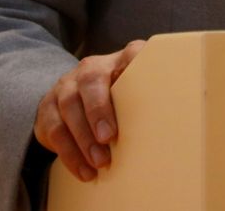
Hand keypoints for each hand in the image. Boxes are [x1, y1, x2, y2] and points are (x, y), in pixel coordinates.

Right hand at [33, 39, 145, 181]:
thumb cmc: (122, 101)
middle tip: (109, 138)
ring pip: (69, 105)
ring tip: (100, 163)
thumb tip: (176, 129)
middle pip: (90, 81)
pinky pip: (54, 129)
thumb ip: (152, 100)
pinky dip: (70, 153)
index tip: (146, 87)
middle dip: (98, 110)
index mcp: (121, 60)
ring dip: (83, 138)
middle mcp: (91, 68)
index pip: (132, 53)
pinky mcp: (49, 106)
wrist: (81, 99)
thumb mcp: (138, 95)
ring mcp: (67, 85)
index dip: (136, 65)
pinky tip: (85, 171)